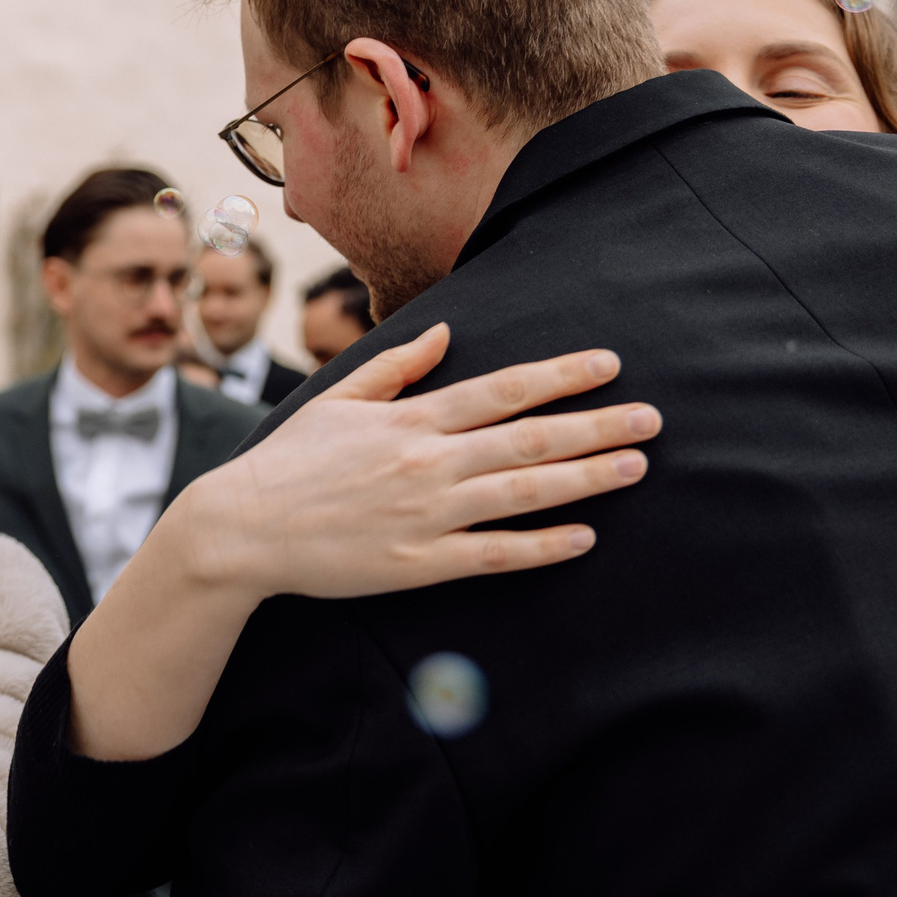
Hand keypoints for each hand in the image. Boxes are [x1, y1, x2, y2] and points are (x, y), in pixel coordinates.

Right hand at [67, 323, 657, 759]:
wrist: (243, 527)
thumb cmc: (290, 461)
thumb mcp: (339, 400)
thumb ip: (397, 368)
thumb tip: (446, 333)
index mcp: (411, 420)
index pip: (503, 389)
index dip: (561, 376)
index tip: (608, 364)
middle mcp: (429, 462)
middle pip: (530, 438)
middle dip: (598, 425)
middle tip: (653, 418)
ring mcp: (428, 514)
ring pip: (525, 492)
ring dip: (587, 478)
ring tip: (636, 466)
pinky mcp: (420, 563)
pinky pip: (495, 553)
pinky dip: (544, 545)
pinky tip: (585, 536)